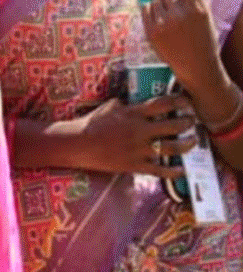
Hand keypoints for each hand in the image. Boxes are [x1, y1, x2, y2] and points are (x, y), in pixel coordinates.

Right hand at [73, 96, 196, 177]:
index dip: (179, 101)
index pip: (163, 104)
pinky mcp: (135, 165)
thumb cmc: (90, 123)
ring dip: (186, 144)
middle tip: (192, 122)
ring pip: (172, 148)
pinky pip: (160, 169)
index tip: (187, 101)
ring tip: (193, 142)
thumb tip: (133, 103)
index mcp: (133, 113)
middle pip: (173, 125)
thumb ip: (125, 105)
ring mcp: (139, 149)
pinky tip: (182, 169)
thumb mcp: (108, 107)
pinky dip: (174, 170)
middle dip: (187, 123)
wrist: (77, 144)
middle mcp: (140, 130)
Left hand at [143, 0, 227, 96]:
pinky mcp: (151, 30)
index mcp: (198, 6)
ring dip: (160, 4)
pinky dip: (150, 11)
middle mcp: (181, 11)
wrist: (197, 66)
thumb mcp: (202, 17)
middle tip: (177, 12)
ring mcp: (165, 21)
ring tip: (172, 23)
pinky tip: (160, 25)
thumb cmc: (201, 39)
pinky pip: (145, 9)